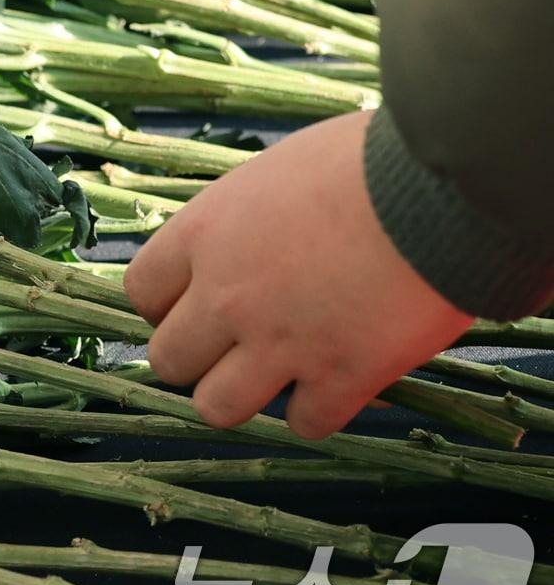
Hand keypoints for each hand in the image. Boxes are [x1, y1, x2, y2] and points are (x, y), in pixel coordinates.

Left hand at [124, 110, 472, 438]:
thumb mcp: (279, 171)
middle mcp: (225, 295)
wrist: (443, 189)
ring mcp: (278, 342)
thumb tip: (252, 234)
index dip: (165, 306)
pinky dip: (318, 411)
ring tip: (272, 376)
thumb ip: (247, 217)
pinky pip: (304, 424)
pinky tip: (337, 383)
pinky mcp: (339, 377)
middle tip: (233, 344)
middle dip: (197, 357)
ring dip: (240, 395)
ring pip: (216, 407)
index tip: (192, 304)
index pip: (141, 292)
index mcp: (204, 234)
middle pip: (168, 359)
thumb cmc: (368, 161)